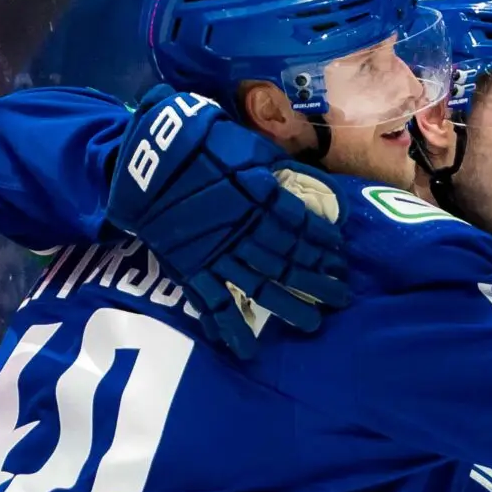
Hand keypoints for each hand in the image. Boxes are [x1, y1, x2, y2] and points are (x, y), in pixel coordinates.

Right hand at [105, 86, 351, 358]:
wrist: (150, 156)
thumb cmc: (203, 143)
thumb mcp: (250, 147)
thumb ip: (278, 170)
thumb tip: (310, 184)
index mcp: (262, 199)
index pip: (302, 228)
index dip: (323, 244)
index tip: (340, 257)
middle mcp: (245, 232)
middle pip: (288, 262)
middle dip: (317, 281)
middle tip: (341, 298)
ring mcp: (217, 253)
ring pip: (259, 286)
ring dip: (287, 307)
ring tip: (313, 324)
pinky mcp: (191, 267)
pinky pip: (211, 301)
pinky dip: (226, 325)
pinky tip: (245, 348)